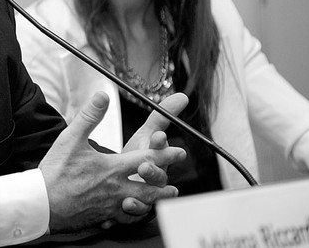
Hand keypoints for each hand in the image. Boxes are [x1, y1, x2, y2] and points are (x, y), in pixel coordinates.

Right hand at [39, 91, 185, 233]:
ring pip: (139, 205)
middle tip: (176, 184)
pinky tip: (133, 212)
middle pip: (148, 187)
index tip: (178, 152)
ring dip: (154, 201)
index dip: (164, 154)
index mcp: (112, 168)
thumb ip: (90, 116)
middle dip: (164, 184)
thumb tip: (102, 96)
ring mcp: (109, 205)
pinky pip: (123, 217)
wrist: (42, 203)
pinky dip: (133, 214)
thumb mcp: (71, 138)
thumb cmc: (55, 171)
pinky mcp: (101, 216)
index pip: (145, 159)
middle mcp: (115, 188)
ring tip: (162, 199)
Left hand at [118, 93, 188, 217]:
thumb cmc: (140, 154)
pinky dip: (132, 209)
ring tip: (130, 196)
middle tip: (143, 165)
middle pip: (159, 175)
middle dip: (154, 170)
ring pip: (151, 196)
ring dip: (143, 194)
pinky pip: (137, 212)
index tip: (156, 137)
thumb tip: (183, 96)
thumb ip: (162, 115)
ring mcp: (149, 192)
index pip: (162, 148)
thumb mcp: (148, 133)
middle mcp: (156, 175)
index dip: (160, 143)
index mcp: (158, 156)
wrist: (126, 178)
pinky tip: (124, 206)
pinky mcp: (140, 206)